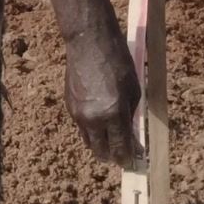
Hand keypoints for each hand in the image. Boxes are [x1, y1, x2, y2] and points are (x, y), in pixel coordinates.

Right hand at [62, 26, 142, 167]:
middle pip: (101, 152)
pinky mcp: (69, 106)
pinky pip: (81, 127)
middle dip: (113, 157)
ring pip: (89, 142)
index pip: (120, 148)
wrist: (88, 42)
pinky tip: (100, 121)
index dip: (128, 158)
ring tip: (111, 140)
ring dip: (101, 145)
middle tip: (123, 154)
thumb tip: (131, 133)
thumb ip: (131, 114)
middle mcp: (93, 118)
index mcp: (113, 113)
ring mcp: (78, 114)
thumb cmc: (117, 60)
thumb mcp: (133, 89)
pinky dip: (91, 130)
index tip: (135, 161)